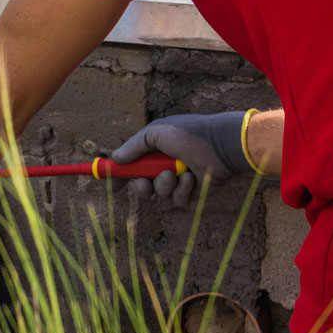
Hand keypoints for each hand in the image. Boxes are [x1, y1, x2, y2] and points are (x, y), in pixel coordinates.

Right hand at [111, 111, 249, 206]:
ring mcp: (178, 179)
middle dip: (141, 186)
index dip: (121, 175)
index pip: (132, 165)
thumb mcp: (155, 133)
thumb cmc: (189, 134)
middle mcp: (165, 165)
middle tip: (143, 183)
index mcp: (155, 149)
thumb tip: (116, 159)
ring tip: (174, 174)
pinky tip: (191, 178)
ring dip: (163, 185)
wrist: (221, 145)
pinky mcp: (192, 192)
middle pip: (142, 185)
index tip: (111, 185)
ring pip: (159, 194)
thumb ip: (133, 147)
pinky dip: (181, 190)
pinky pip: (177, 200)